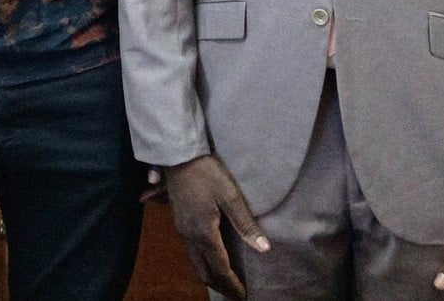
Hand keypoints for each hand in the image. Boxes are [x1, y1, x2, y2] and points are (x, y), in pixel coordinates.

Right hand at [163, 154, 270, 299]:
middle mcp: (190, 237)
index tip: (244, 296)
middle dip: (221, 286)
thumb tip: (264, 249)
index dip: (233, 285)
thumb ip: (246, 224)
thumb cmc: (208, 174)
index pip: (221, 268)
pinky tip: (212, 260)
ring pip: (195, 264)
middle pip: (204, 272)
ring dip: (210, 276)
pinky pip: (191, 253)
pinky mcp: (179, 223)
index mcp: (204, 233)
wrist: (178, 157)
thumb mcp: (230, 196)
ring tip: (226, 282)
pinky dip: (203, 264)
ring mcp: (182, 231)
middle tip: (236, 294)